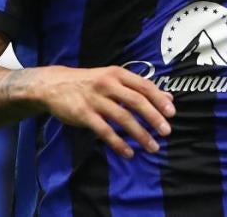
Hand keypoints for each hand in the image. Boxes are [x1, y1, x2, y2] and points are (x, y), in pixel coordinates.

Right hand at [38, 66, 175, 157]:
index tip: (172, 114)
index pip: (143, 86)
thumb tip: (168, 98)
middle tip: (166, 132)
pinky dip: (118, 143)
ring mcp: (95, 99)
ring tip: (152, 146)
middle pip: (136, 101)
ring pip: (122, 117)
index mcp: (118, 74)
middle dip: (153, 117)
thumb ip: (139, 87)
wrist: (55, 84)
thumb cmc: (90, 82)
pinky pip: (104, 131)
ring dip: (139, 133)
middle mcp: (108, 84)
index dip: (159, 100)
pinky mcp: (83, 114)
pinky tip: (129, 152)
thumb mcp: (114, 78)